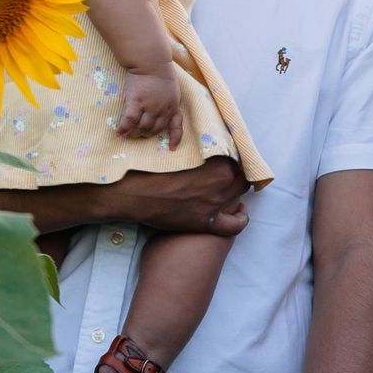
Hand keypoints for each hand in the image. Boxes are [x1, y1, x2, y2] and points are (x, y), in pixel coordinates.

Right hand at [102, 162, 248, 234]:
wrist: (132, 193)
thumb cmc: (150, 168)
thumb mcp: (179, 151)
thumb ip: (199, 151)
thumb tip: (207, 148)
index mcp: (215, 160)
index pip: (238, 157)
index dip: (234, 158)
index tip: (229, 159)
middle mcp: (221, 182)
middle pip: (241, 176)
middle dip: (237, 174)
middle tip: (228, 174)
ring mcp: (215, 203)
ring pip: (240, 195)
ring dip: (237, 192)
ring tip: (231, 190)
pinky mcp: (206, 222)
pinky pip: (235, 225)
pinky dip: (240, 219)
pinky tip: (237, 213)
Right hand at [117, 69, 184, 147]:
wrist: (151, 62)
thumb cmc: (161, 73)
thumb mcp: (172, 90)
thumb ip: (168, 102)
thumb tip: (162, 112)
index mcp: (173, 106)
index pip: (176, 126)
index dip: (174, 138)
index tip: (172, 148)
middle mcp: (163, 110)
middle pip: (155, 130)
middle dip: (147, 134)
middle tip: (139, 134)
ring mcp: (149, 107)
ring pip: (142, 128)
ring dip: (135, 133)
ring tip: (129, 133)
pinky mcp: (136, 103)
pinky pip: (129, 121)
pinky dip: (124, 129)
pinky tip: (118, 133)